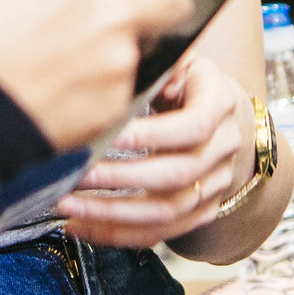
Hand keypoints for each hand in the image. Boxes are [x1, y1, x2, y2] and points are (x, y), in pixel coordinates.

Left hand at [57, 55, 246, 248]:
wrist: (221, 115)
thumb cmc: (185, 81)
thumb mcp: (177, 59)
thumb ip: (153, 61)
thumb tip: (114, 65)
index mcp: (220, 104)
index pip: (194, 126)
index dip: (154, 134)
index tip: (110, 134)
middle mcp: (224, 149)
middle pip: (178, 175)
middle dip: (122, 178)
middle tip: (77, 174)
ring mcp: (215, 185)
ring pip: (168, 212)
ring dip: (113, 215)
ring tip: (69, 206)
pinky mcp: (200, 211)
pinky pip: (160, 233)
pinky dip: (118, 235)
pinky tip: (81, 226)